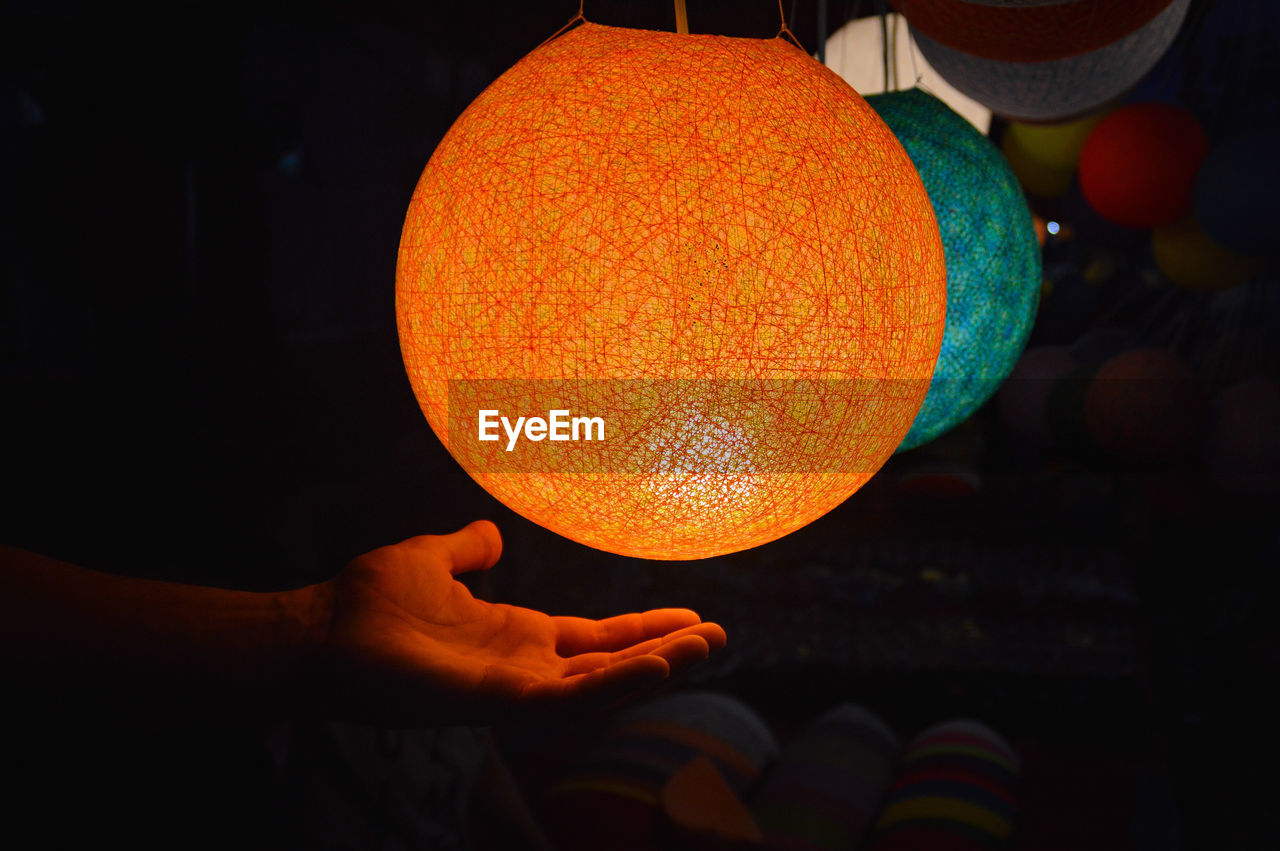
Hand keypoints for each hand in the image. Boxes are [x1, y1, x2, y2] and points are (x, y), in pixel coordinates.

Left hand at [311, 520, 725, 725]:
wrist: (319, 629)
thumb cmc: (368, 600)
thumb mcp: (432, 559)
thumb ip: (466, 549)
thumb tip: (491, 535)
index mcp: (516, 636)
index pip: (595, 638)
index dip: (642, 629)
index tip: (691, 615)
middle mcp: (522, 668)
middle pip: (611, 666)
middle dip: (665, 653)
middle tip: (720, 637)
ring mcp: (511, 690)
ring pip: (600, 688)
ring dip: (654, 670)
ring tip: (706, 648)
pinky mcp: (495, 702)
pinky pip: (566, 702)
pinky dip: (614, 687)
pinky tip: (655, 667)